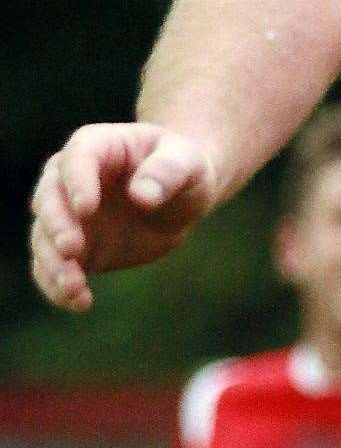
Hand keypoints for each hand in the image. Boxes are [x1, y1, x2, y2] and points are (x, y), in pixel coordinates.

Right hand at [29, 122, 217, 309]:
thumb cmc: (184, 168)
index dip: (77, 182)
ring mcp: (67, 216)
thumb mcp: (189, 163)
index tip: (87, 209)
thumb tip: (142, 195)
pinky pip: (53, 269)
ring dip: (53, 264)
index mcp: (98, 146)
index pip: (77, 158)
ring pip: (43, 239)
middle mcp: (70, 180)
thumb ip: (169, 171)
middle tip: (71, 249)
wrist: (181, 197)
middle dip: (56, 225)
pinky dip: (58, 286)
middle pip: (48, 198)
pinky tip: (78, 302)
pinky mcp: (72, 249)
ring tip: (75, 287)